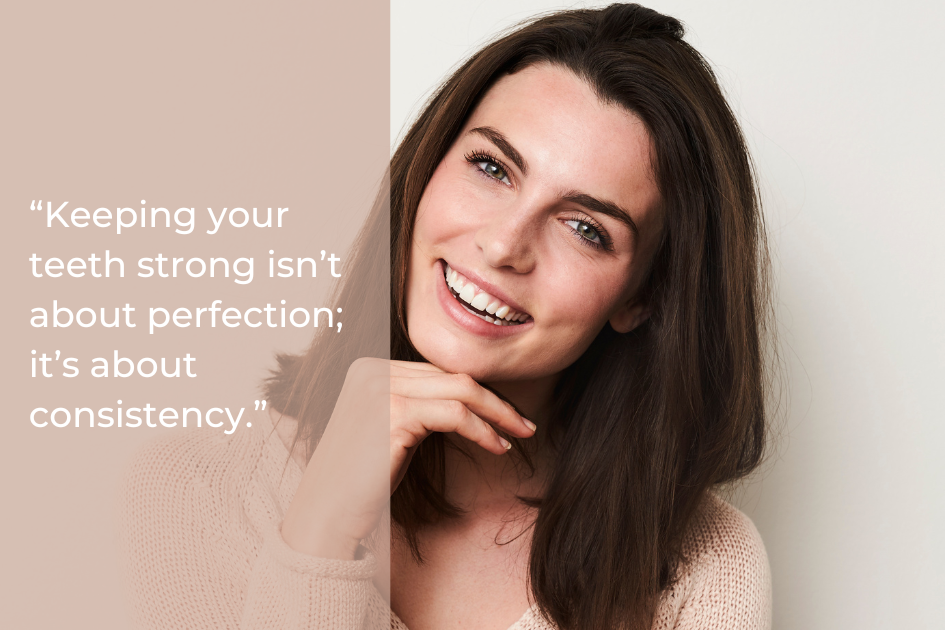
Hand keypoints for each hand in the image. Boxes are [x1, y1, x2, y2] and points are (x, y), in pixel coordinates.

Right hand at [280, 358, 535, 560]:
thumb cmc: (363, 479)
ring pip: (460, 390)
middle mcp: (372, 370)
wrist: (328, 514)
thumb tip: (470, 398)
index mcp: (368, 367)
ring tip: (519, 434)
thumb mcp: (393, 429)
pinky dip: (483, 429)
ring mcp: (380, 388)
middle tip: (524, 423)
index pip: (437, 371)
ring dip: (497, 413)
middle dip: (494, 399)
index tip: (505, 412)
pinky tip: (498, 447)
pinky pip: (456, 415)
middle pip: (451, 375)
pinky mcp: (394, 413)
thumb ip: (419, 404)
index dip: (476, 391)